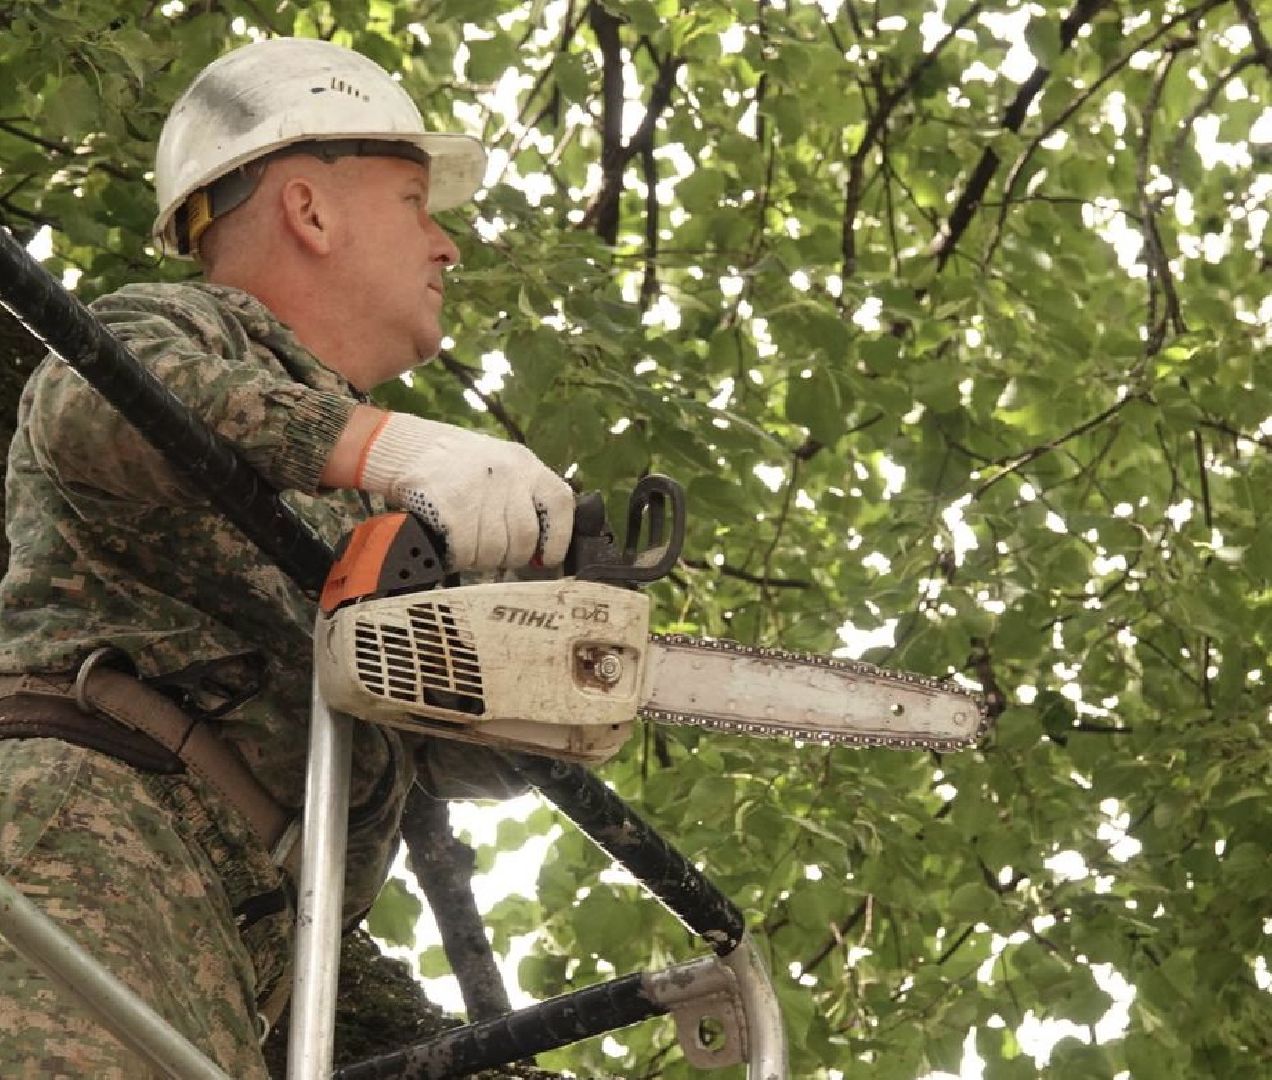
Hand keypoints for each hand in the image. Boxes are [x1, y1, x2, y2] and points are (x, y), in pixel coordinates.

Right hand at [357, 413, 573, 570]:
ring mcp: (481, 494)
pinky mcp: (453, 511)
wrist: (411, 449)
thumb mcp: (503, 464)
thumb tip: (544, 545)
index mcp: (525, 464)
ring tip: (472, 547)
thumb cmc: (461, 463)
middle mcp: (508, 477)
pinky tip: (454, 548)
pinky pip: (468, 553)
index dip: (559, 538)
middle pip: (525, 537)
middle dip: (513, 556)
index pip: (561, 504)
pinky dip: (462, 559)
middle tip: (498, 553)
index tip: (548, 557)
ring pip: (496, 551)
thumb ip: (526, 496)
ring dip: (484, 559)